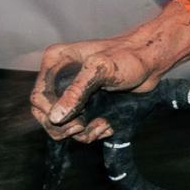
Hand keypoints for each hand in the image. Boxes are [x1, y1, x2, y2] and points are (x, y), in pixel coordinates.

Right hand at [30, 3, 189, 140]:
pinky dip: (92, 132)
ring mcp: (73, 93)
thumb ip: (77, 91)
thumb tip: (55, 117)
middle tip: (83, 125)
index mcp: (56, 63)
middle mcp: (60, 79)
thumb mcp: (101, 69)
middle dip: (64, 127)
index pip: (37, 97)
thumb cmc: (128, 57)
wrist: (151, 62)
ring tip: (102, 124)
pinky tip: (106, 124)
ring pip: (62, 126)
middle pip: (44, 115)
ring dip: (81, 132)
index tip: (73, 119)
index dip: (50, 113)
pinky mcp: (87, 105)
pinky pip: (79, 128)